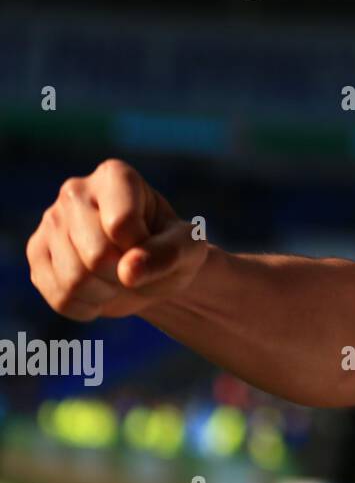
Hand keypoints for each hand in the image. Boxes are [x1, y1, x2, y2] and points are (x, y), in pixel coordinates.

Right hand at [26, 159, 206, 320]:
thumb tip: (128, 271)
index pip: (122, 225)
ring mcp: (50, 222)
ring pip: (74, 280)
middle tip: (136, 267)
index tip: (152, 243)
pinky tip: (99, 290)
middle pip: (96, 256)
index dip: (144, 249)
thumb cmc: (170, 249)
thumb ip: (169, 254)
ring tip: (118, 278)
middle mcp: (75, 191)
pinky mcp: (36, 253)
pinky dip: (88, 306)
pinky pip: (60, 298)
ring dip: (108, 293)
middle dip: (125, 275)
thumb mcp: (189, 248)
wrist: (147, 269)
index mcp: (115, 176)